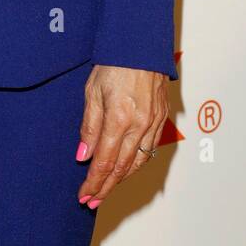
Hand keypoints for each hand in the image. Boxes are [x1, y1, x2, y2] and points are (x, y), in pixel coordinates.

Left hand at [75, 65, 167, 207]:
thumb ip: (89, 126)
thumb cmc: (113, 63)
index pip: (104, 161)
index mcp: (119, 118)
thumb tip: (84, 155)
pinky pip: (150, 149)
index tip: (84, 195)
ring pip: (138, 162)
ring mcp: (153, 123)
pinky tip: (127, 168)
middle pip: (122, 167)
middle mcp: (140, 125)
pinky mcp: (161, 118)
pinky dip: (137, 164)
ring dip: (121, 179)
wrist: (140, 45)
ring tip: (106, 189)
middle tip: (92, 201)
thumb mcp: (92, 91)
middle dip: (105, 187)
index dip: (94, 182)